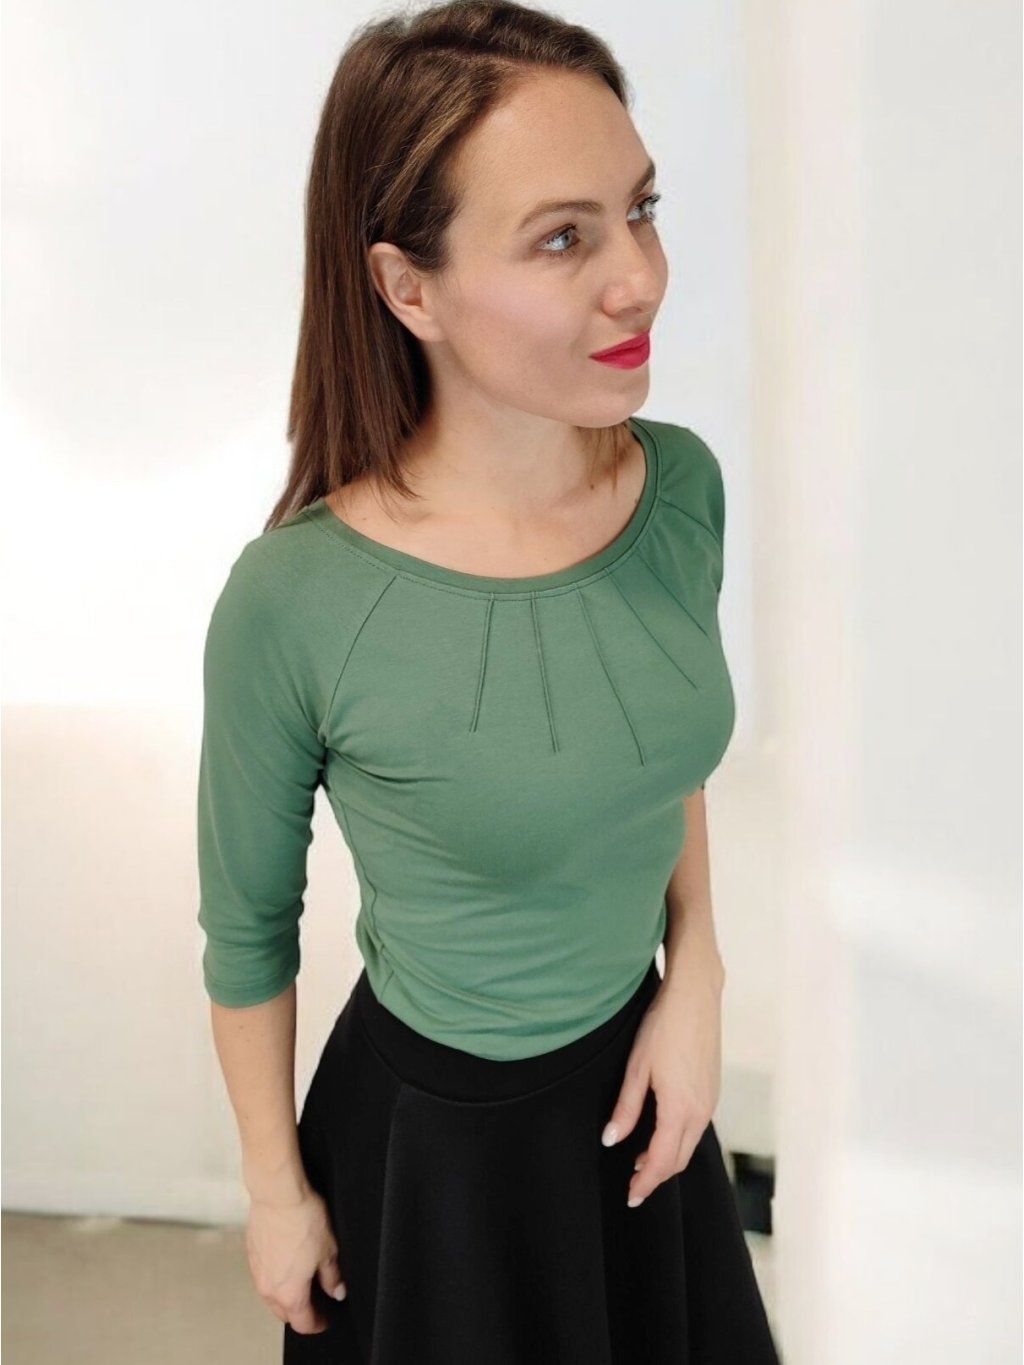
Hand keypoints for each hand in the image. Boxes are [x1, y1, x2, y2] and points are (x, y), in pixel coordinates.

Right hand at [246, 1183, 346, 1334]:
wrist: (277, 1194)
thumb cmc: (303, 1219)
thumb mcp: (328, 1250)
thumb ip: (333, 1277)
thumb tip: (337, 1290)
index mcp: (290, 1294)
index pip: (304, 1323)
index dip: (318, 1324)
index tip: (326, 1319)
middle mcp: (269, 1288)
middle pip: (285, 1314)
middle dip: (300, 1313)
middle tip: (316, 1303)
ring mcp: (257, 1272)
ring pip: (271, 1296)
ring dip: (285, 1296)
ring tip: (302, 1281)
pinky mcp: (251, 1255)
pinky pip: (263, 1276)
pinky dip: (275, 1277)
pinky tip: (287, 1262)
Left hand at [600, 969, 722, 1207]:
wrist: (695, 997)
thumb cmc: (664, 1027)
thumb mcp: (637, 1068)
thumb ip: (626, 1108)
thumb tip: (612, 1140)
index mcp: (680, 1109)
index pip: (662, 1160)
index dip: (646, 1182)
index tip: (631, 1196)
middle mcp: (701, 1111)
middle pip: (680, 1159)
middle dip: (657, 1176)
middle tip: (634, 1185)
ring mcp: (710, 1101)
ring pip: (690, 1144)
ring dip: (668, 1158)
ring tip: (642, 1162)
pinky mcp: (712, 1090)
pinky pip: (696, 1127)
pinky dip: (679, 1140)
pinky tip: (662, 1132)